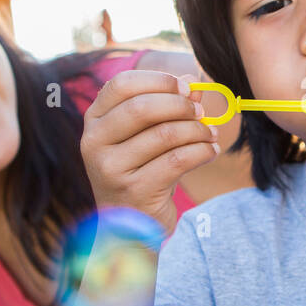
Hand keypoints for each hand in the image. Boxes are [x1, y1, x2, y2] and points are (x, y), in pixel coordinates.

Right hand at [80, 68, 219, 233]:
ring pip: (164, 134)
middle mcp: (94, 143)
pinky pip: (177, 161)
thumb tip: (194, 82)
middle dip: (181, 106)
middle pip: (142, 108)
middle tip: (202, 111)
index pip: (121, 85)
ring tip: (210, 134)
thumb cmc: (142, 171)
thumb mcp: (148, 136)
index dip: (158, 80)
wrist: (130, 225)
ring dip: (197, 130)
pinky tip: (210, 152)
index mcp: (94, 121)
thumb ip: (167, 106)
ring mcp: (111, 169)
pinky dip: (202, 152)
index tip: (186, 87)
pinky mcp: (134, 191)